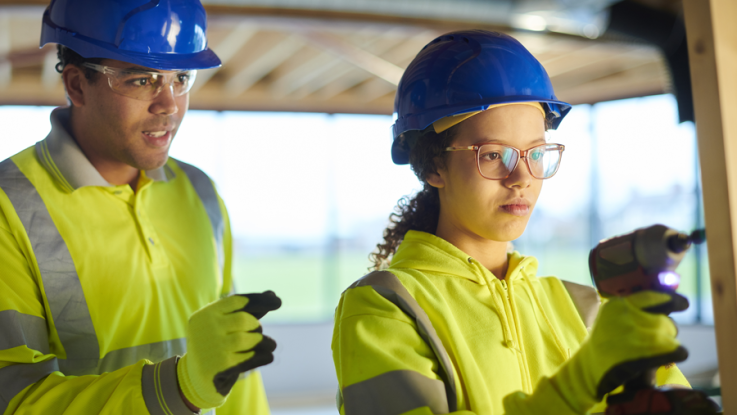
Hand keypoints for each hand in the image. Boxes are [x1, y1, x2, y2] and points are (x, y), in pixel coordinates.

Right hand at [177, 291, 280, 408]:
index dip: (260, 300)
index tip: (278, 302)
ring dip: (262, 341)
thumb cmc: (216, 346)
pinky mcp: (219, 366)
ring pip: (246, 339)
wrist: (196, 379)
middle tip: (259, 332)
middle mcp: (206, 328)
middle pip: (243, 320)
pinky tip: (268, 356)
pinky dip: (261, 356)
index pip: (237, 300)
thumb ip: (246, 311)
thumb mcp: (225, 326)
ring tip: (271, 344)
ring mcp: (211, 347)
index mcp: (205, 314)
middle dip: (256, 326)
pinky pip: (247, 358)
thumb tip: (272, 294)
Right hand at [551, 291, 687, 411]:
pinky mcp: (644, 350)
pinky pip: (675, 348)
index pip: (651, 296)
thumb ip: (633, 311)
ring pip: (669, 332)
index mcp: (617, 304)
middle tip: (655, 342)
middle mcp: (626, 314)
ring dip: (667, 343)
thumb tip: (669, 304)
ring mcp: (635, 331)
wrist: (587, 370)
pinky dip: (676, 353)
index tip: (684, 304)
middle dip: (665, 330)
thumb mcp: (610, 320)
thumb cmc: (602, 347)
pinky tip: (667, 358)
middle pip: (663, 319)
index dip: (671, 300)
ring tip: (652, 352)